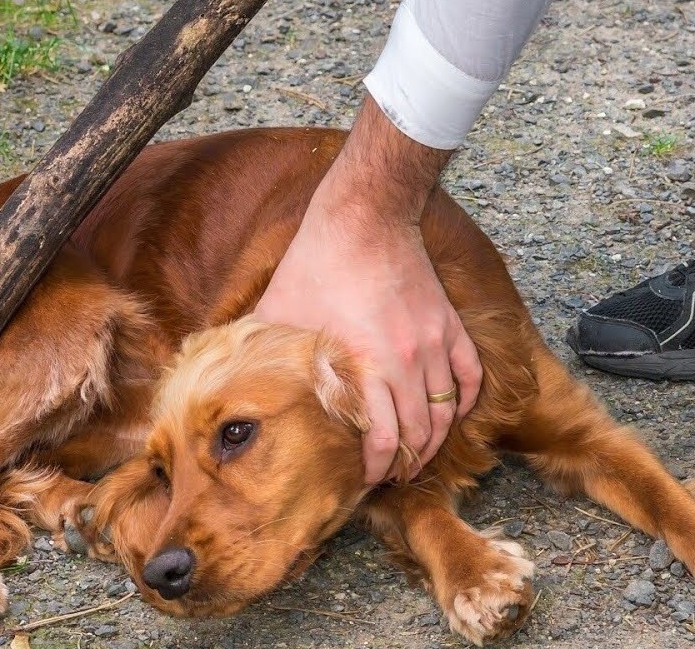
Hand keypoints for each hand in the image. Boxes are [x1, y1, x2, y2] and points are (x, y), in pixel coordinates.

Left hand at [253, 97, 481, 483]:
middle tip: (393, 475)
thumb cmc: (317, 262)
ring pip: (447, 410)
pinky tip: (451, 413)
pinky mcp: (449, 325)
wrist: (365, 216)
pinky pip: (469, 376)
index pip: (385, 439)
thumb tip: (225, 384)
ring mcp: (435, 343)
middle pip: (422, 433)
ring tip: (420, 454)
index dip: (378, 467)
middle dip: (408, 462)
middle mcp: (408, 361)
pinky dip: (463, 401)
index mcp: (366, 365)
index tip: (366, 479)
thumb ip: (260, 352)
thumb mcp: (278, 313)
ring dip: (435, 438)